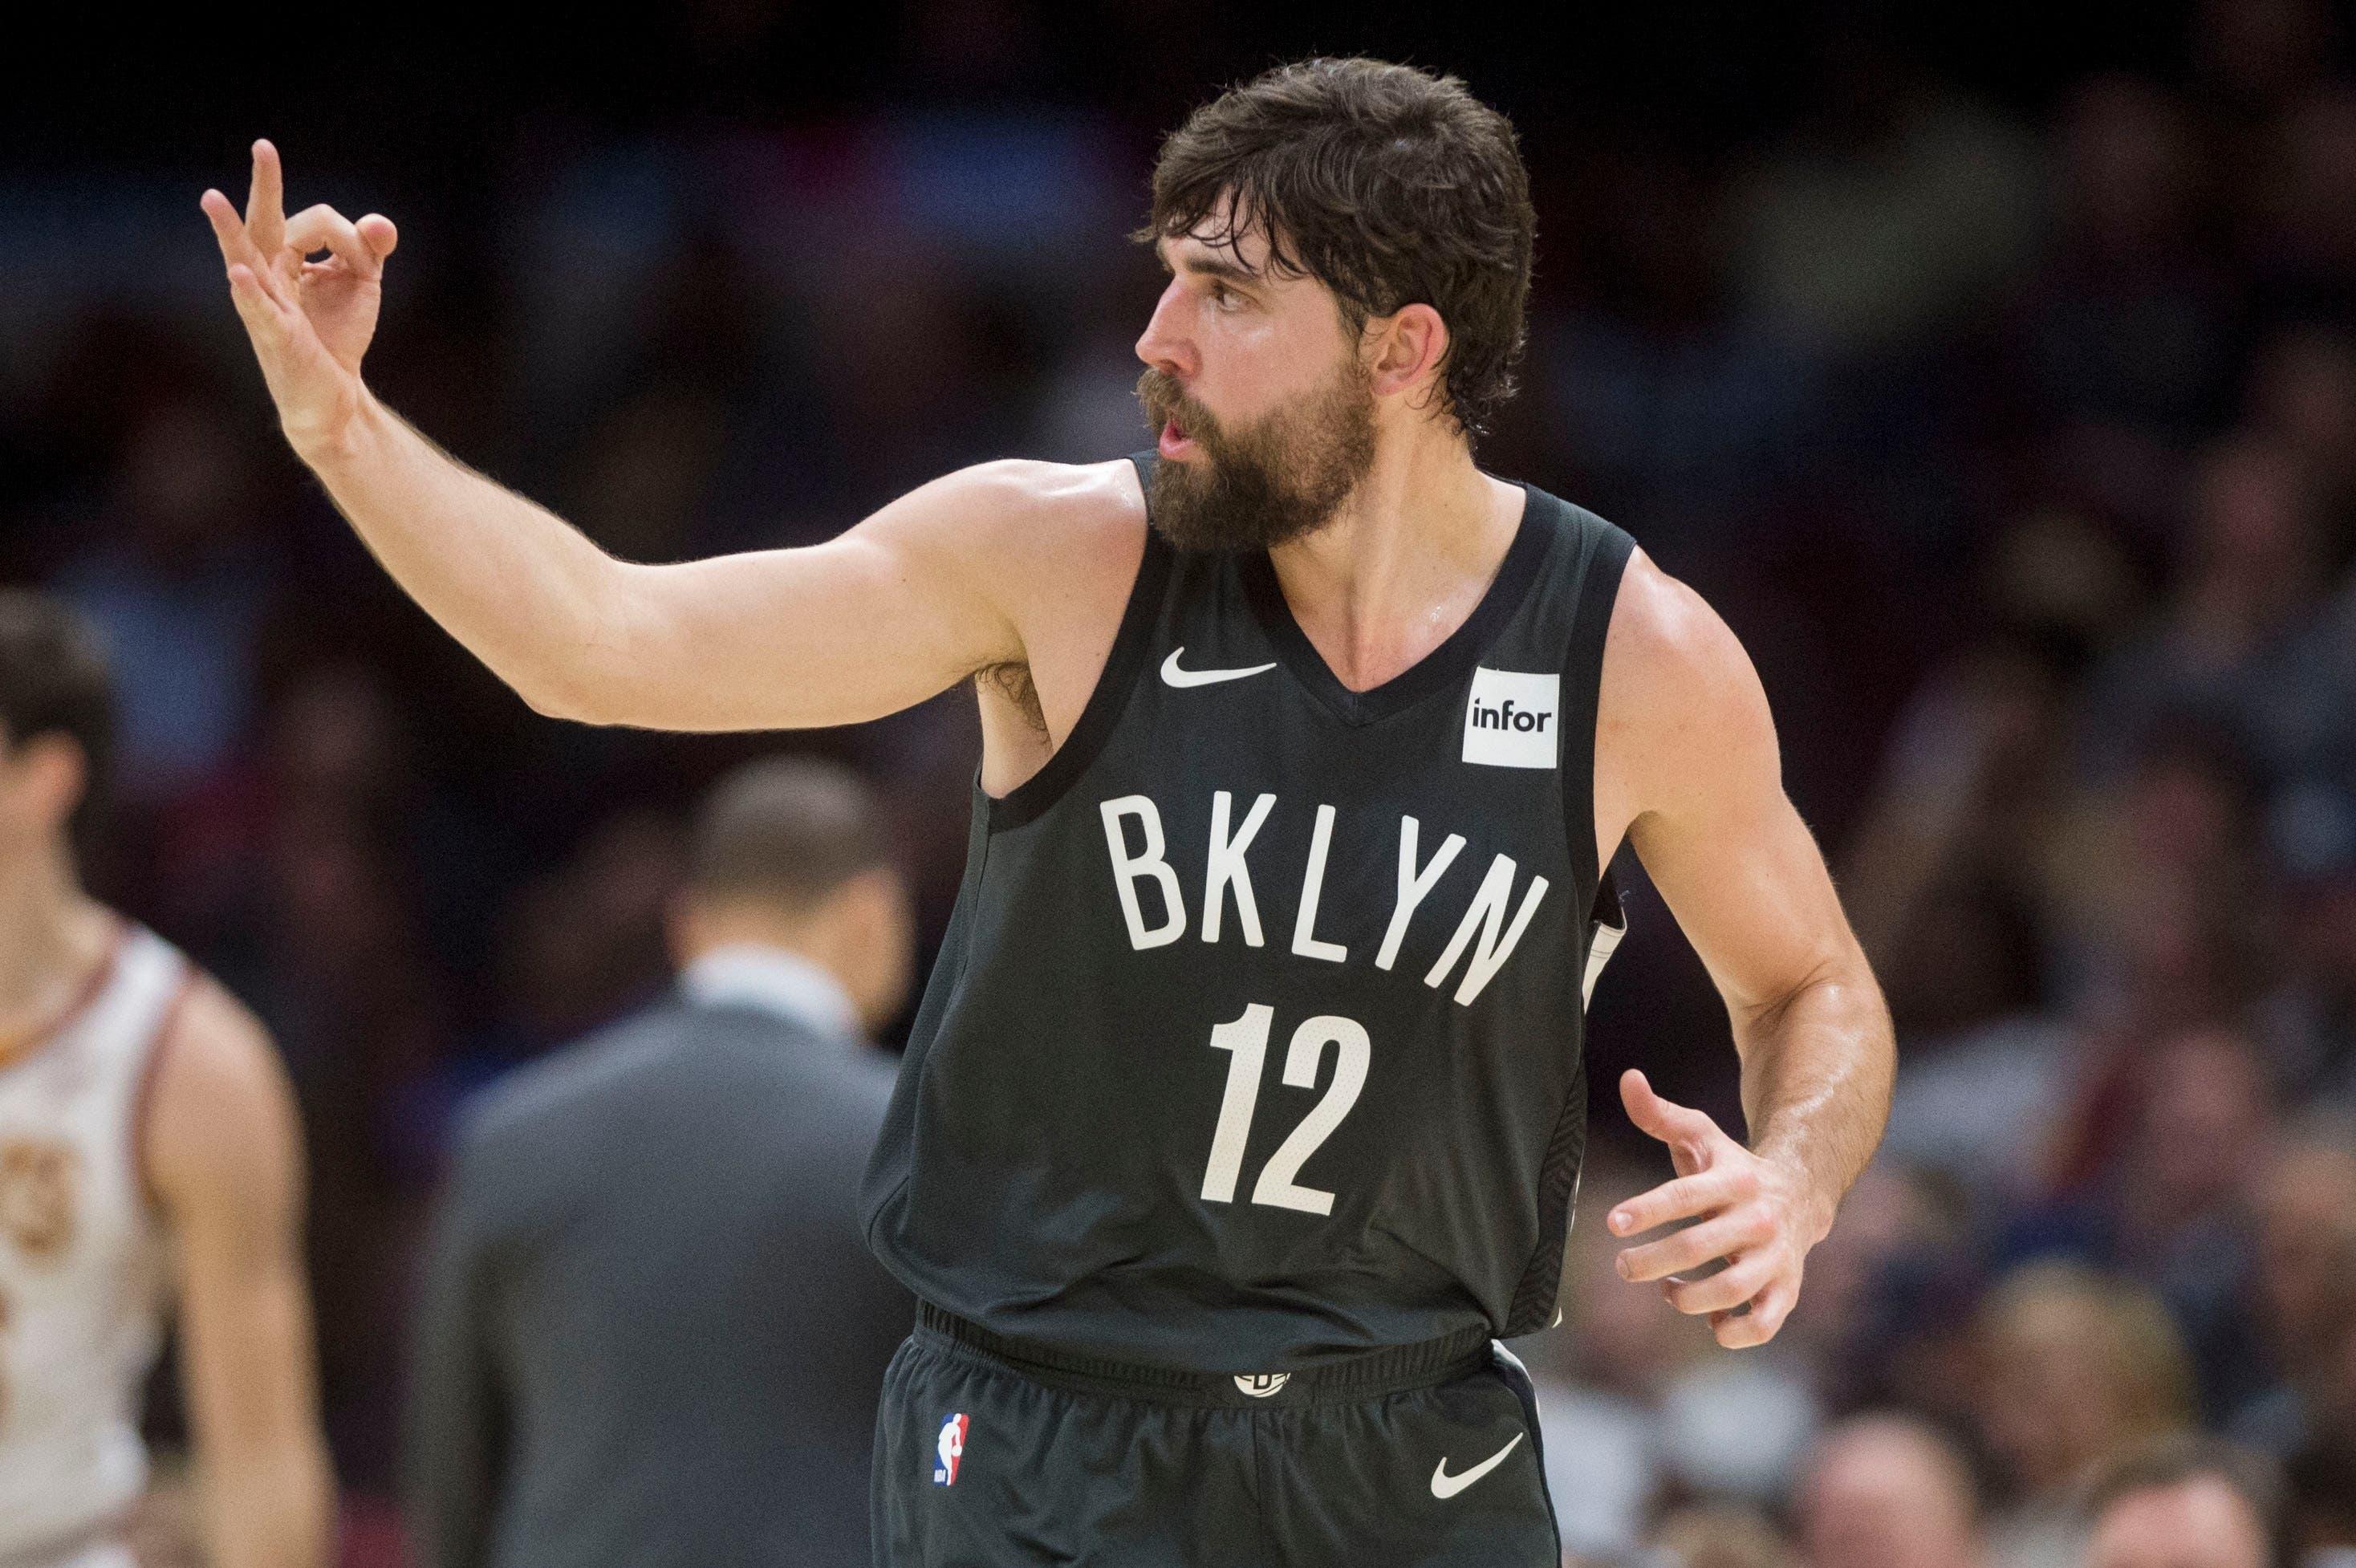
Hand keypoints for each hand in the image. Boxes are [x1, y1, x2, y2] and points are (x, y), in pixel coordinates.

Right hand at [200, 139, 397, 455]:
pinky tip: (238, 275)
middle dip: (266, 186)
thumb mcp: (361, 285)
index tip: (368, 255)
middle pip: (263, 223)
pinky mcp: (275, 334)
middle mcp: (267, 274)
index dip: (349, 237)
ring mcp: (265, 303)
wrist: (331, 395)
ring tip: (212, 199)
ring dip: (229, 230)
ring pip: (246, 260)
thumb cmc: (336, 336)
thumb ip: (369, 249)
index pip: (315, 223)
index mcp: (285, 257)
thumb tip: (379, 224)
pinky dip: (249, 293)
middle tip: (264, 146)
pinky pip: (258, 310)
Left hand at [1607, 1068, 1821, 1348]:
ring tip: (1667, 1292)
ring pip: (1732, 1290)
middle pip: (1700, 1247)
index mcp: (1733, 1181)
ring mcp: (1775, 1258)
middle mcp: (1758, 1220)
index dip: (1647, 1210)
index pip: (1684, 1196)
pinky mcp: (1786, 1290)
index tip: (1613, 1223)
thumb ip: (1660, 1115)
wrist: (1800, 1194)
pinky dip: (1732, 1331)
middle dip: (1653, 1261)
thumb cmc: (1732, 1168)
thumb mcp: (1701, 1136)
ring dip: (1688, 1298)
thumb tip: (1627, 1079)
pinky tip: (1709, 1319)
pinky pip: (1762, 1325)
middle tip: (1623, 1266)